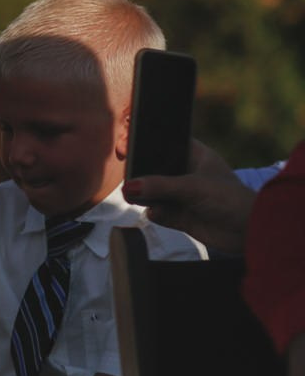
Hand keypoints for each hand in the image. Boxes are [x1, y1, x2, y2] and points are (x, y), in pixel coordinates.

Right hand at [125, 140, 254, 252]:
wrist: (248, 232)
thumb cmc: (229, 199)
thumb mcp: (192, 187)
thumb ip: (159, 186)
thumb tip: (129, 187)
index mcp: (196, 156)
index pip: (168, 143)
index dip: (151, 142)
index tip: (130, 143)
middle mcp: (188, 174)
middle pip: (157, 168)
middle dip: (142, 172)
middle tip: (127, 171)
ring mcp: (183, 195)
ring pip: (154, 191)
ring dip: (144, 194)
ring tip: (132, 195)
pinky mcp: (180, 215)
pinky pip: (158, 211)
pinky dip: (154, 212)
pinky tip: (155, 212)